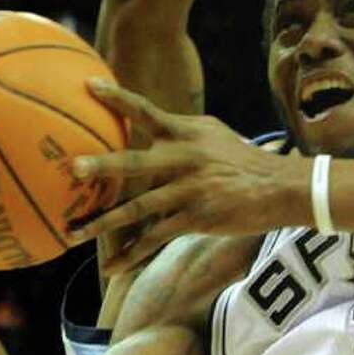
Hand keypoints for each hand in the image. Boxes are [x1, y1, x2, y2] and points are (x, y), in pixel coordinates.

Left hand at [65, 80, 308, 274]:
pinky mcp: (195, 218)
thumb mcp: (214, 135)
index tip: (89, 86)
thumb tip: (152, 124)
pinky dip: (131, 254)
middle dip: (101, 166)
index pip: (146, 112)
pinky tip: (111, 267)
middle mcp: (184, 158)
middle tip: (72, 168)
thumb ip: (182, 131)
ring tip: (74, 233)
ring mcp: (189, 190)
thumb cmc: (244, 161)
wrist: (281, 187)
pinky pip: (155, 238)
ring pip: (138, 208)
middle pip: (135, 162)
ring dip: (103, 222)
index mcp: (187, 132)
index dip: (117, 99)